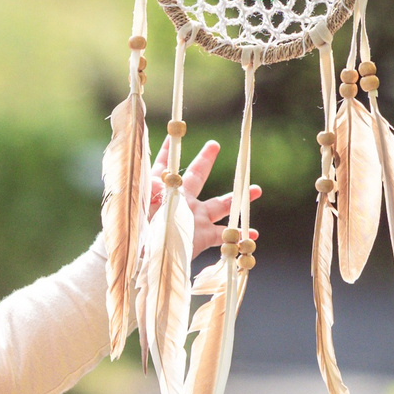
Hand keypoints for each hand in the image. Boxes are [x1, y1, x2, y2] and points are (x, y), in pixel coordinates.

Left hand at [145, 138, 242, 255]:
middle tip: (214, 144)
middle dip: (206, 160)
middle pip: (197, 175)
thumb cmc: (136, 229)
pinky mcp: (202, 237)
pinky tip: (253, 234)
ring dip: (237, 197)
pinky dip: (239, 235)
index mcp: (163, 189)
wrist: (141, 258)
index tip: (173, 135)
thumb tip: (157, 169)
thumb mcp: (140, 202)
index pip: (166, 164)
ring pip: (220, 204)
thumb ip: (149, 185)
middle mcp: (181, 200)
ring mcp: (193, 218)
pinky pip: (224, 235)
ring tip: (256, 190)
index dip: (170, 150)